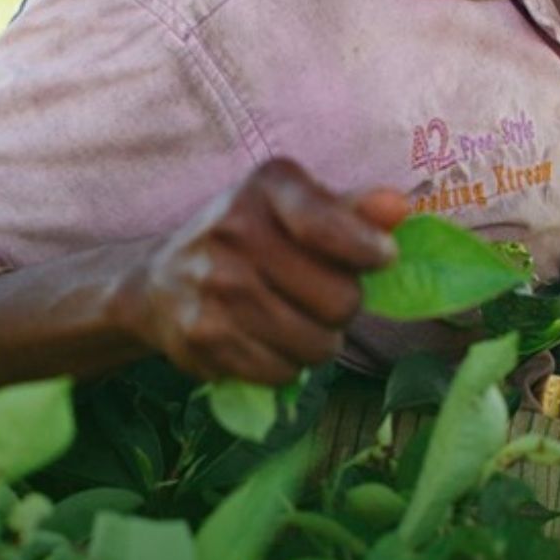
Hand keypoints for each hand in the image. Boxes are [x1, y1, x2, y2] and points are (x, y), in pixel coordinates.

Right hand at [124, 158, 407, 385]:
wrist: (159, 284)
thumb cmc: (248, 240)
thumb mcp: (294, 209)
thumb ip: (351, 210)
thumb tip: (399, 208)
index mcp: (267, 186)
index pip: (330, 227)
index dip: (368, 252)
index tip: (381, 259)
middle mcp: (234, 230)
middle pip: (340, 301)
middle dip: (342, 308)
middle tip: (321, 300)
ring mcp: (216, 285)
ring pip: (315, 345)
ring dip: (317, 343)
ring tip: (296, 323)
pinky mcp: (203, 336)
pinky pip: (281, 373)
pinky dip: (284, 366)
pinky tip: (265, 343)